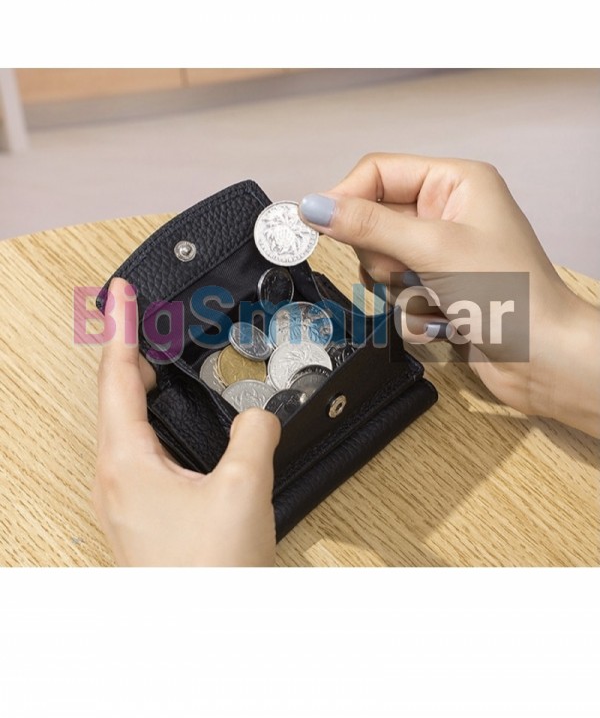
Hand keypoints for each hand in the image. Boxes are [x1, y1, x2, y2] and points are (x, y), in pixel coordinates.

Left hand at [94, 277, 280, 565]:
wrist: (201, 631)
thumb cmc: (208, 572)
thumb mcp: (242, 488)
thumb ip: (254, 435)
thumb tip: (259, 415)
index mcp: (126, 460)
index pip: (116, 374)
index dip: (120, 327)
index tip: (120, 293)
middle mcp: (116, 476)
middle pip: (113, 394)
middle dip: (125, 349)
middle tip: (135, 316)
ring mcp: (124, 496)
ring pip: (123, 422)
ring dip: (134, 384)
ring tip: (148, 356)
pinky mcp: (141, 511)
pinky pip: (137, 447)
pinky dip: (148, 416)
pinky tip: (166, 419)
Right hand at [300, 153, 599, 435]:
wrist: (544, 362)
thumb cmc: (516, 297)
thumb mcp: (433, 250)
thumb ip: (369, 226)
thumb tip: (316, 206)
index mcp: (455, 183)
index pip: (378, 172)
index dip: (345, 197)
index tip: (313, 223)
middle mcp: (446, 213)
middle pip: (373, 221)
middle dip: (383, 256)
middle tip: (408, 269)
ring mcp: (440, 254)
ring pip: (379, 263)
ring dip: (398, 289)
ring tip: (435, 298)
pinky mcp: (436, 290)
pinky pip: (394, 295)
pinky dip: (412, 313)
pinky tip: (444, 321)